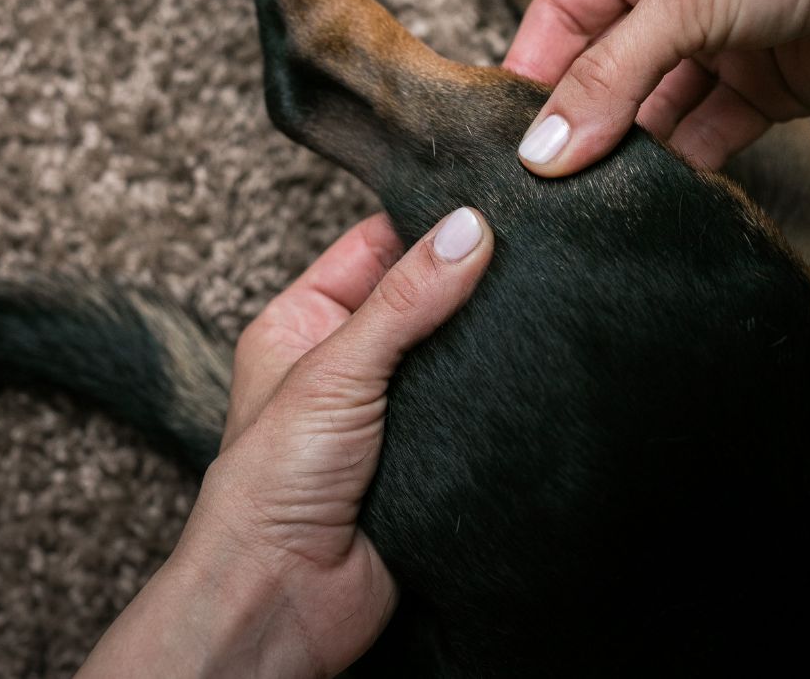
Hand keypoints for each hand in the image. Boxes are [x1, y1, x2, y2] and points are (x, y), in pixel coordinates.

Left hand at [78, 207, 493, 678]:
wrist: (284, 600)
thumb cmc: (268, 488)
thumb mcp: (335, 371)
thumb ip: (405, 301)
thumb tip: (467, 230)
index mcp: (304, 322)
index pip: (375, 246)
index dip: (427, 225)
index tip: (488, 208)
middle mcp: (347, 362)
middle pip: (424, 298)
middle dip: (470, 284)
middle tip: (531, 255)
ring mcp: (391, 411)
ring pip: (456, 355)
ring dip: (489, 346)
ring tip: (541, 311)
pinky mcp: (430, 458)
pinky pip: (477, 413)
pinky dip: (501, 401)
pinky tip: (534, 378)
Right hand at [506, 0, 809, 174]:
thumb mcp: (683, 1)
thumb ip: (609, 79)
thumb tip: (545, 149)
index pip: (562, 11)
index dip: (533, 66)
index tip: (505, 129)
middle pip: (605, 68)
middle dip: (580, 120)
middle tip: (545, 177)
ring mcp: (719, 45)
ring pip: (652, 111)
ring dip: (629, 151)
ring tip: (594, 196)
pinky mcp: (760, 93)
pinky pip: (703, 138)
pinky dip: (681, 167)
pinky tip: (658, 195)